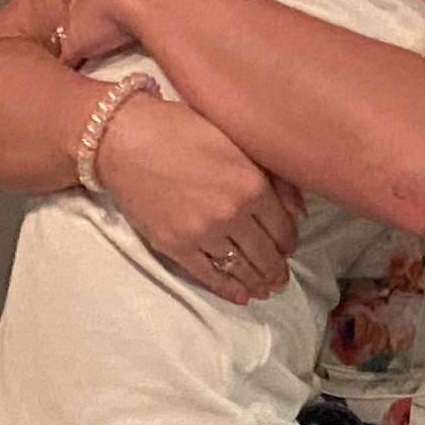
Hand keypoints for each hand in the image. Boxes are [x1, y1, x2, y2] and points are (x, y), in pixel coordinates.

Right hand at [99, 93, 302, 302]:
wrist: (125, 138)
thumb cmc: (182, 128)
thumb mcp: (236, 139)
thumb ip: (273, 175)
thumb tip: (299, 213)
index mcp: (252, 184)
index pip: (283, 228)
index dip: (289, 242)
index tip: (288, 248)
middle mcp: (232, 213)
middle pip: (265, 254)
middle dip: (276, 269)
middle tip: (280, 278)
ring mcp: (202, 233)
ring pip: (240, 268)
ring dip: (257, 282)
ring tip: (264, 289)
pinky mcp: (175, 245)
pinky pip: (209, 275)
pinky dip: (228, 289)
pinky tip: (241, 295)